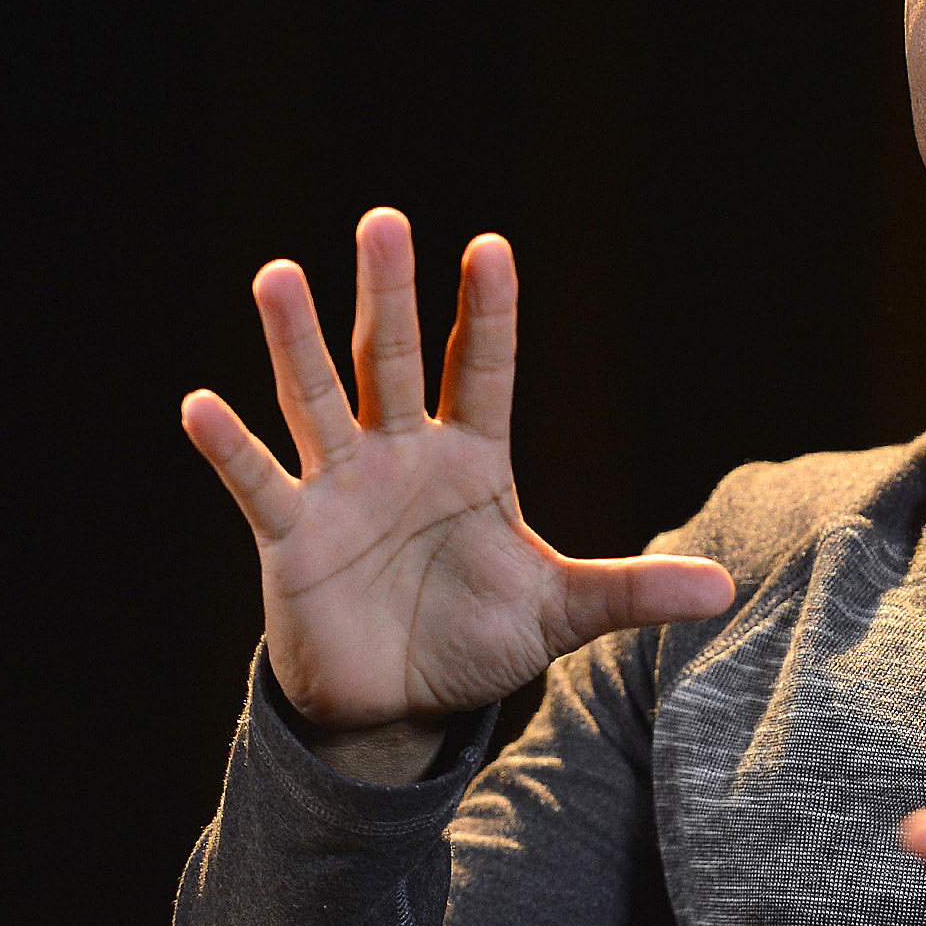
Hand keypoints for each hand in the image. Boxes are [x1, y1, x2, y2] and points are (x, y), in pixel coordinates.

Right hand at [180, 208, 734, 780]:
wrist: (398, 704)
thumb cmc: (475, 637)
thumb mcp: (560, 613)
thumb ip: (631, 592)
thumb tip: (726, 589)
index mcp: (472, 458)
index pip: (481, 368)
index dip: (485, 313)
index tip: (491, 247)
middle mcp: (402, 454)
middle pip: (392, 358)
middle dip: (386, 294)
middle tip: (384, 220)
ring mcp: (343, 487)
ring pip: (317, 400)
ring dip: (295, 343)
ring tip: (278, 276)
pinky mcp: (293, 535)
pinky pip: (259, 482)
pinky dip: (230, 447)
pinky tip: (198, 404)